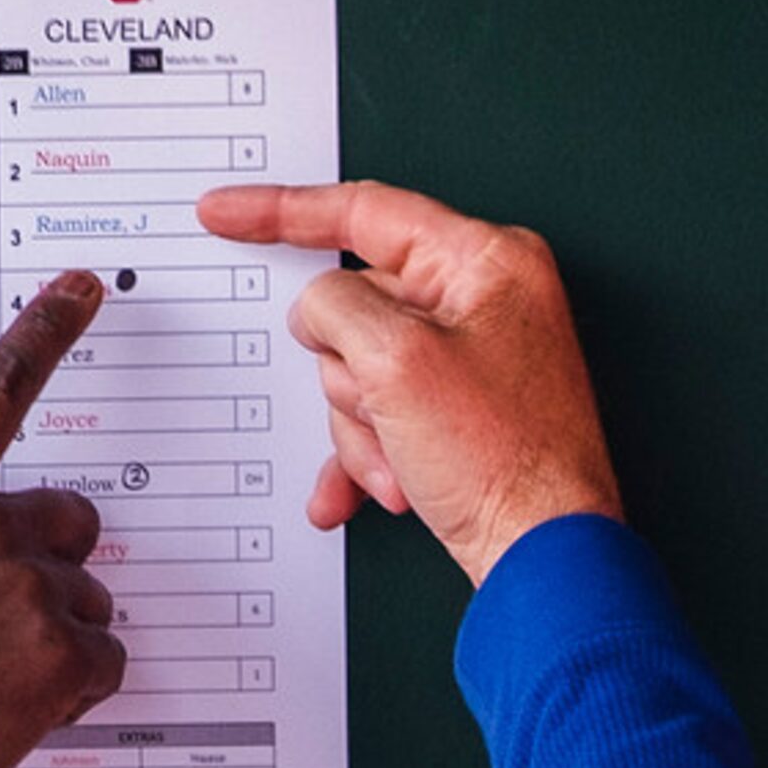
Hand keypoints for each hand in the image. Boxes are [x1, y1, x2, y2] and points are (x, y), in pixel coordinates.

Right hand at [0, 274, 125, 767]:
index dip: (44, 333)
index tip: (81, 290)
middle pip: (69, 519)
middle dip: (46, 566)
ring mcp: (25, 590)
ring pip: (86, 600)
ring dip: (51, 640)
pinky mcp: (58, 659)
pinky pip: (104, 662)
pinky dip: (68, 693)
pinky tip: (5, 713)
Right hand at [199, 181, 624, 585]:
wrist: (543, 554)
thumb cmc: (502, 460)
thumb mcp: (396, 362)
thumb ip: (336, 308)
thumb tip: (316, 310)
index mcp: (484, 262)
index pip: (362, 213)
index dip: (280, 212)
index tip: (223, 213)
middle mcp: (481, 300)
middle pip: (353, 309)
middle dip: (348, 377)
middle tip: (384, 413)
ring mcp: (469, 356)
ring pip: (357, 371)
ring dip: (361, 429)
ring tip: (403, 463)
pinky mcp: (458, 408)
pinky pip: (380, 416)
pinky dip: (368, 456)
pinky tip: (377, 486)